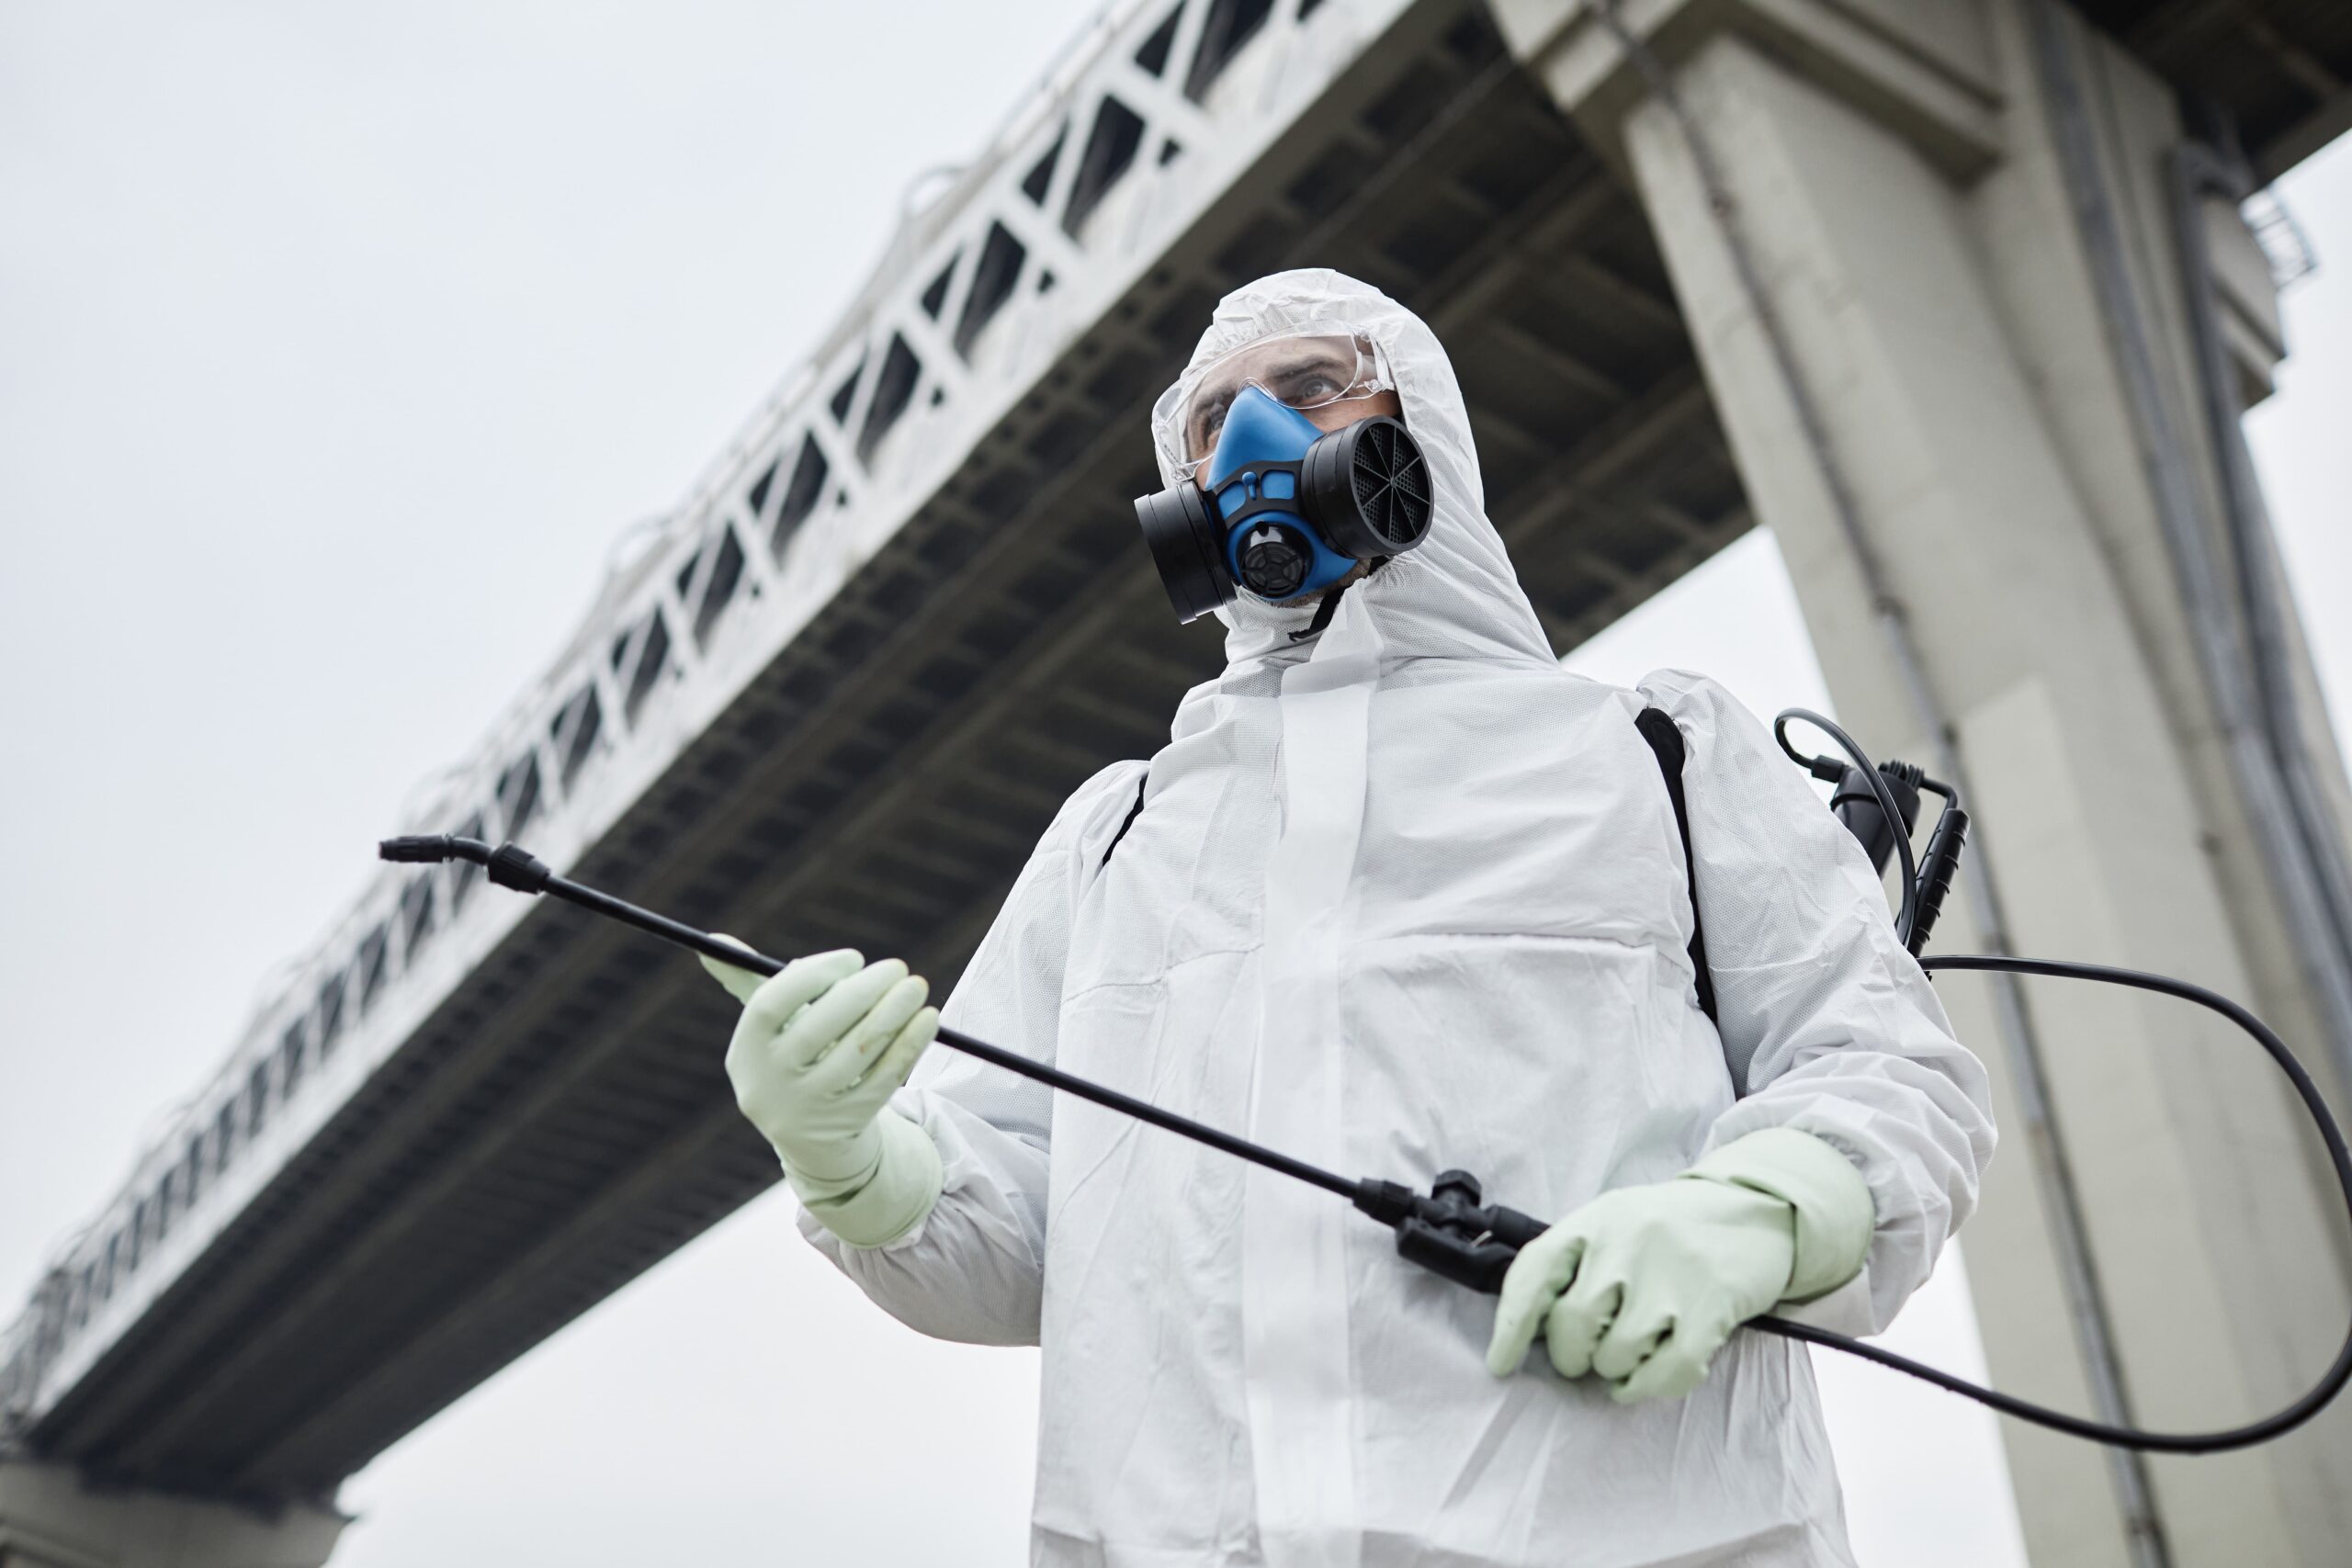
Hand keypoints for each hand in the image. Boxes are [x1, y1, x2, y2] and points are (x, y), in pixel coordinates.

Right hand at [701, 938, 938, 1185]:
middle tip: (897, 967)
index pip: (770, 1005)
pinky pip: (883, 1079)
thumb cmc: (790, 1060)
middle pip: (818, 1029)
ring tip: (916, 986)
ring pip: (856, 1053)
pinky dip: (909, 1045)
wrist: (810, 1140)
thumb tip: (713, 940)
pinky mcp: (847, 1124)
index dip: (812, 975)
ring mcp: (808, 1109)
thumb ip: (746, 982)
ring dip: (893, 1014)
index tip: (852, 958)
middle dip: (863, 992)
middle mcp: (769, 1083)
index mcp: (745, 1051)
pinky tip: (928, 1018)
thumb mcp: (766, 1031)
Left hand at [1484, 1177, 1795, 1403]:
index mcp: (1595, 1220)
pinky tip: (1644, 1379)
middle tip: (1585, 1357)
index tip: (1501, 1364)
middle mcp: (1628, 1243)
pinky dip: (1646, 1388)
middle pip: (1571, 1325)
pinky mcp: (1711, 1309)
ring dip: (1613, 1371)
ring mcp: (1671, 1276)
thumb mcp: (1613, 1223)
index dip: (1510, 1326)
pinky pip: (1666, 1373)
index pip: (1534, 1273)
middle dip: (1570, 1356)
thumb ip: (1574, 1264)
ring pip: (1614, 1355)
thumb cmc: (1669, 1229)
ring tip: (1628, 1352)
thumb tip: (1531, 1330)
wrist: (1753, 1212)